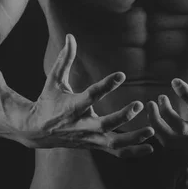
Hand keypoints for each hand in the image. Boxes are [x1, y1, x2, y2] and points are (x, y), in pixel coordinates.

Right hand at [18, 34, 154, 157]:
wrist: (35, 132)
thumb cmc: (47, 101)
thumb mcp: (53, 80)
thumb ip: (64, 59)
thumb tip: (71, 36)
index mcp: (72, 107)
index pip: (91, 95)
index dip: (106, 85)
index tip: (121, 74)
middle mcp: (81, 125)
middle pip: (105, 125)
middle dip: (122, 117)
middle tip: (138, 104)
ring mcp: (89, 138)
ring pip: (113, 143)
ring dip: (133, 139)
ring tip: (151, 130)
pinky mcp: (94, 145)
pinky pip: (116, 152)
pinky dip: (133, 152)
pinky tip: (150, 149)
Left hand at [147, 50, 187, 154]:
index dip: (186, 94)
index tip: (174, 81)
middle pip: (181, 129)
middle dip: (166, 113)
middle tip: (159, 97)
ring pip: (172, 140)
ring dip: (157, 124)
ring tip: (152, 106)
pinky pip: (171, 144)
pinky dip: (159, 132)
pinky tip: (157, 116)